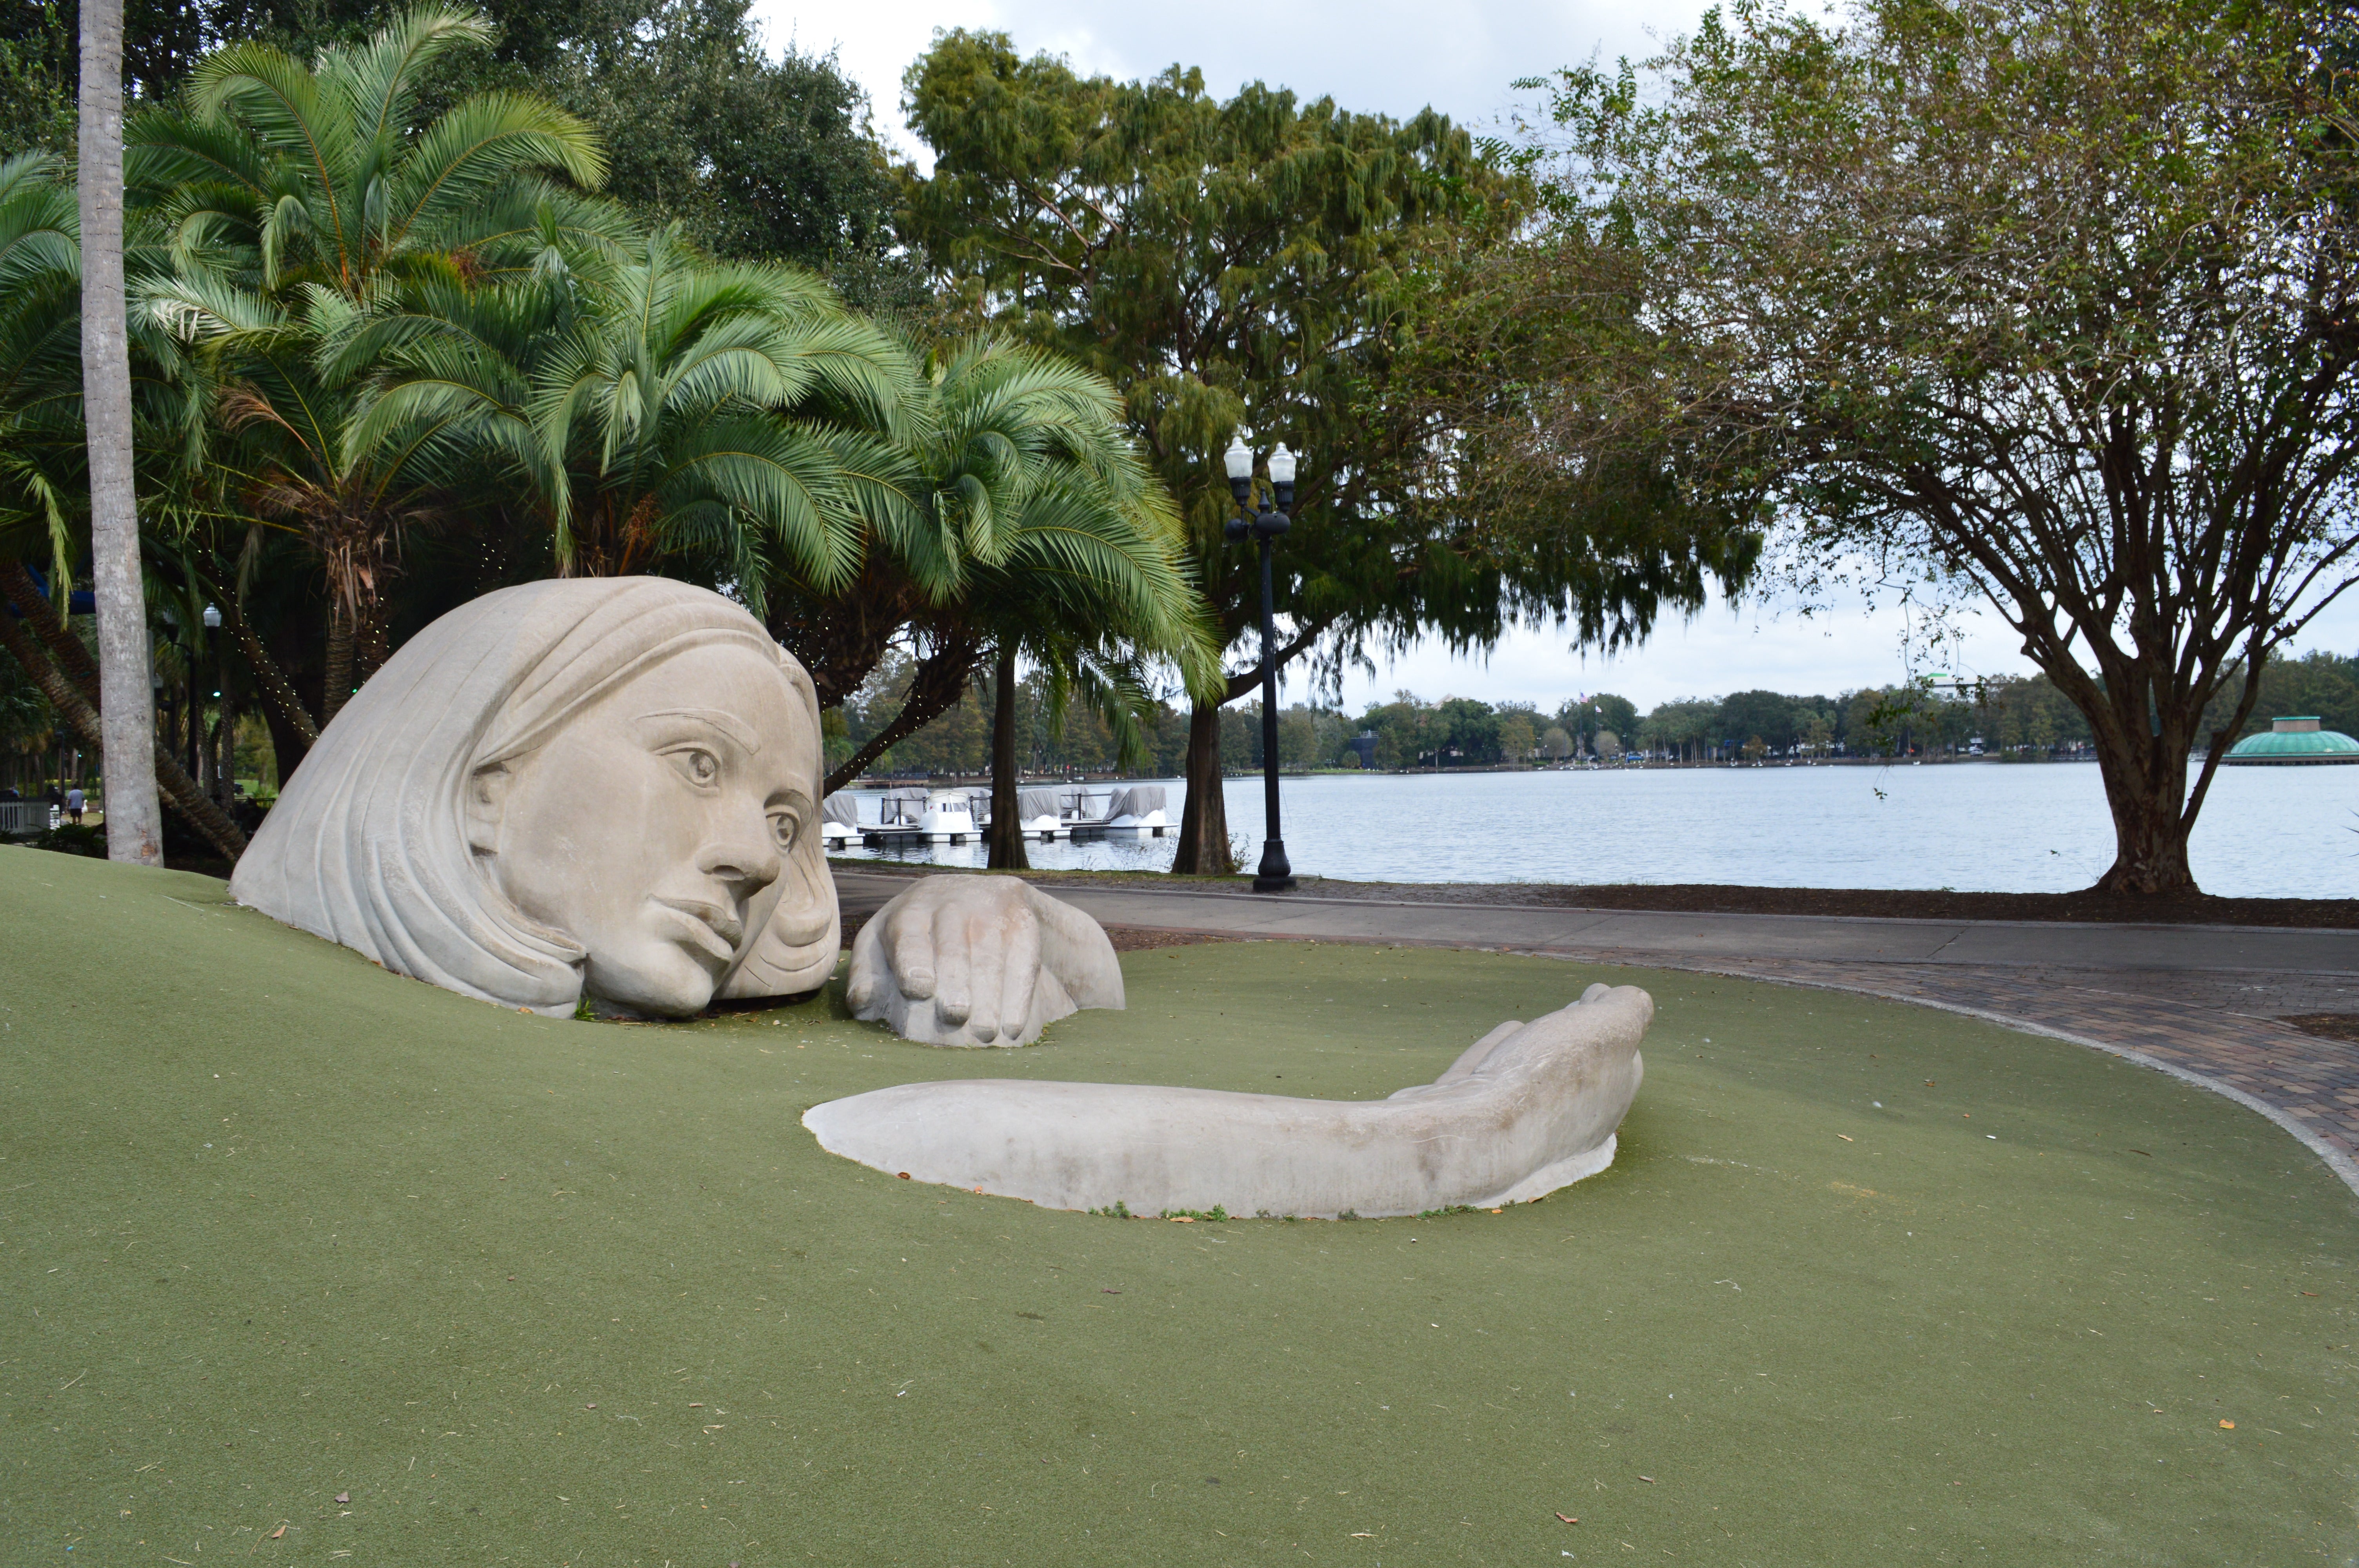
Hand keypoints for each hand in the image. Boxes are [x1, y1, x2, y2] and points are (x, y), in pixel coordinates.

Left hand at [847, 876, 1122, 1046]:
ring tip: (983, 1034)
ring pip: (990, 954)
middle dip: (954, 979)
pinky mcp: (1021, 919)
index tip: (917, 988)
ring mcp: (990, 908)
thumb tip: (861, 1006)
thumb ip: (869, 973)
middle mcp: (950, 903)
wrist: (980, 894)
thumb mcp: (886, 942)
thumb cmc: (920, 932)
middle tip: (953, 1014)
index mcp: (909, 910)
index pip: (908, 932)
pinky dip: (1018, 994)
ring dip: (988, 996)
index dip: (912, 958)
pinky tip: (1012, 1026)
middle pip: (952, 945)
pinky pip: (1023, 957)